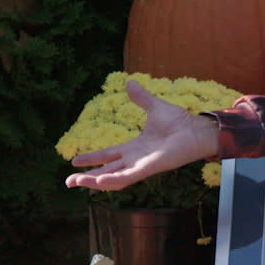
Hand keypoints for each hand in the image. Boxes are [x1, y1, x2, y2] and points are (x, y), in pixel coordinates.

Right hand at [64, 78, 220, 191]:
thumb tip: (130, 82)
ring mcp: (141, 166)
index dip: (92, 159)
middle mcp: (135, 159)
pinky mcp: (149, 169)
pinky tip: (97, 181)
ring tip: (76, 182)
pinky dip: (112, 180)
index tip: (74, 161)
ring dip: (94, 181)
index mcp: (134, 147)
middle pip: (106, 171)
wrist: (196, 129)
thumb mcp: (154, 107)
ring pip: (113, 178)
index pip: (108, 156)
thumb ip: (140, 98)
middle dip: (86, 177)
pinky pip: (127, 178)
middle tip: (68, 182)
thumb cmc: (180, 122)